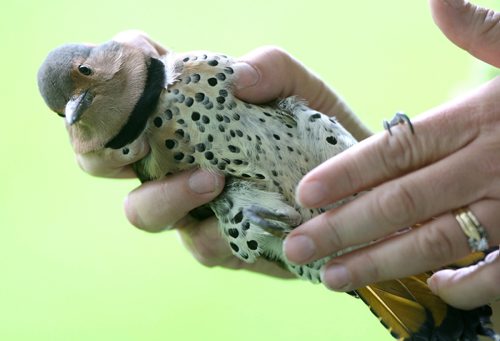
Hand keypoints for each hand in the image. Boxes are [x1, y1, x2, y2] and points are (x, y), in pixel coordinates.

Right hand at [79, 40, 368, 275]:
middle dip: (101, 150)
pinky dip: (218, 232)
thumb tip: (237, 78)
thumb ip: (273, 69)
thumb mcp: (303, 91)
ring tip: (212, 178)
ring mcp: (193, 207)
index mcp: (185, 119)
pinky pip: (202, 245)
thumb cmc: (319, 132)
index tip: (134, 64)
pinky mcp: (223, 244)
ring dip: (167, 195)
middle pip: (104, 161)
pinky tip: (255, 216)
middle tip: (138, 141)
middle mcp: (176, 162)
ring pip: (144, 211)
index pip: (126, 96)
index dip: (112, 80)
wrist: (357, 188)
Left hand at [285, 0, 499, 309]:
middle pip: (401, 203)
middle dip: (344, 228)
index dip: (347, 172)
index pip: (397, 149)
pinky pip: (499, 273)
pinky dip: (466, 285)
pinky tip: (432, 287)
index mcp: (475, 120)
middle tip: (298, 247)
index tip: (304, 194)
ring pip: (435, 242)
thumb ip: (482, 31)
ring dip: (380, 263)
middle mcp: (487, 166)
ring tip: (333, 277)